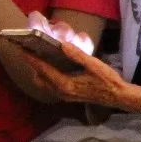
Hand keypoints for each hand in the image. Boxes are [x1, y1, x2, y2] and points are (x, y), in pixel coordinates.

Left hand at [12, 20, 131, 107]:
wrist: (117, 96)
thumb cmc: (107, 80)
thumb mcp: (93, 65)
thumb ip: (77, 55)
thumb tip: (61, 44)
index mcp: (66, 84)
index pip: (44, 70)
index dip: (33, 60)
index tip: (23, 50)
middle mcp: (62, 92)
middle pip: (40, 79)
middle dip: (33, 66)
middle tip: (29, 52)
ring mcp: (65, 95)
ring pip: (44, 84)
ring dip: (39, 72)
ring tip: (38, 58)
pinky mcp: (69, 96)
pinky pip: (51, 86)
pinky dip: (47, 76)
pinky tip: (51, 67)